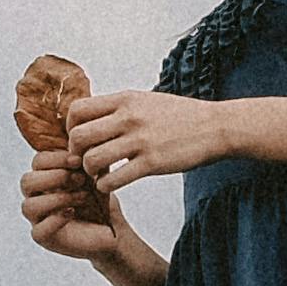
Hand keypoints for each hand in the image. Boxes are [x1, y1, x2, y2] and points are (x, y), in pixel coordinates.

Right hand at [19, 149, 138, 268]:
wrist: (112, 229)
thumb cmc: (100, 199)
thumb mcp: (96, 174)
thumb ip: (88, 157)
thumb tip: (85, 137)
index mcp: (45, 177)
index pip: (37, 161)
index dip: (56, 159)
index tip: (78, 161)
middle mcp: (37, 196)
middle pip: (26, 181)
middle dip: (54, 177)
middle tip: (79, 179)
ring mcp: (37, 218)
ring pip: (28, 205)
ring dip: (57, 198)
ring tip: (82, 197)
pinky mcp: (43, 237)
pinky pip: (39, 230)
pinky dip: (56, 219)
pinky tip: (73, 213)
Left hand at [62, 88, 243, 194]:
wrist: (216, 127)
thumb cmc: (180, 116)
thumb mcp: (146, 101)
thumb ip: (119, 107)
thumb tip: (92, 115)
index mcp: (124, 100)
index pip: (77, 111)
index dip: (70, 129)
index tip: (81, 140)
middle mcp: (128, 117)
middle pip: (78, 137)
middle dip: (75, 153)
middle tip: (86, 160)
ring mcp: (140, 140)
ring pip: (91, 160)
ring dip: (90, 172)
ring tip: (100, 174)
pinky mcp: (151, 163)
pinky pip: (113, 180)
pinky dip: (105, 186)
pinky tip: (112, 184)